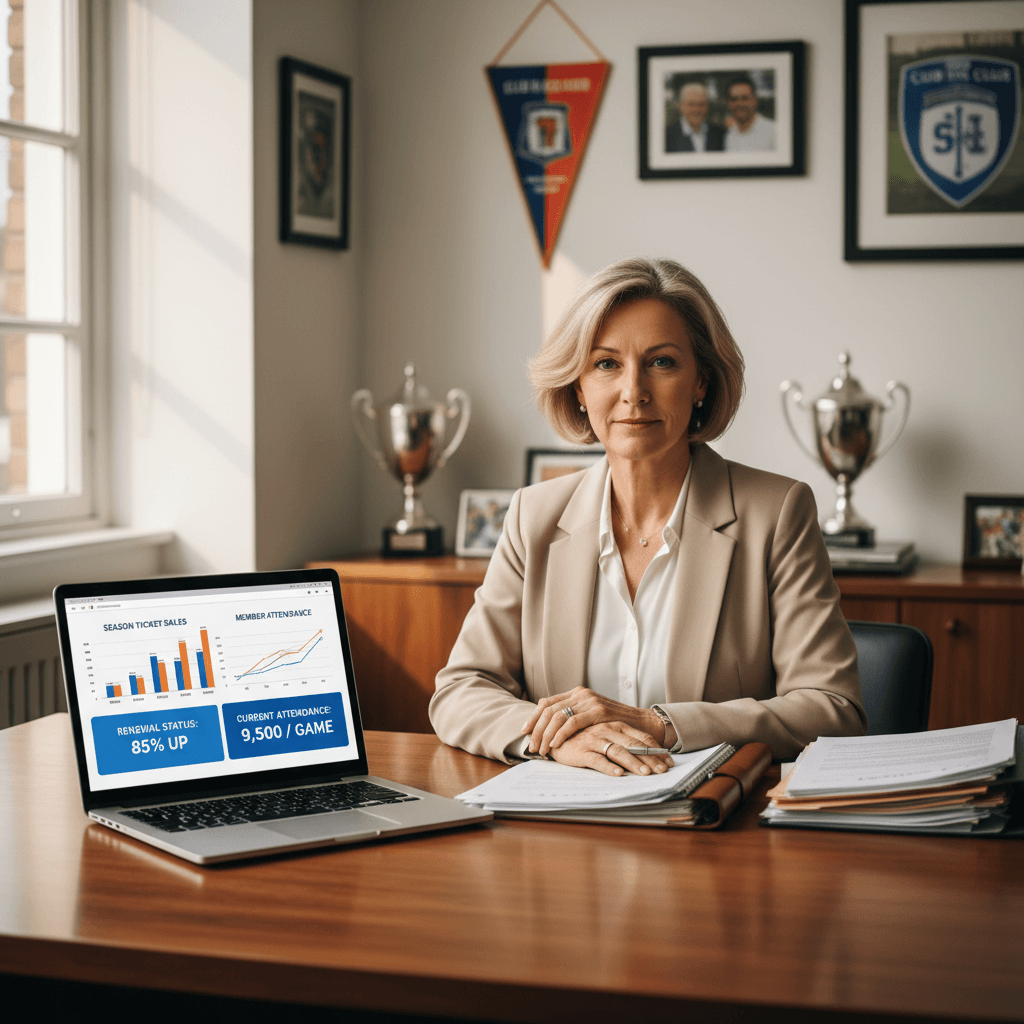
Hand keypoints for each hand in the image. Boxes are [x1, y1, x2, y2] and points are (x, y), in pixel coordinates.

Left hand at [522, 686, 671, 759]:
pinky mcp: (598, 711)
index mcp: (577, 693)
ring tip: (541, 750)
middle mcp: (581, 694)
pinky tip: (554, 745)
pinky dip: (560, 734)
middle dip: (536, 729)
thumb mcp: (591, 717)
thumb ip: (574, 716)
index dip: (533, 717)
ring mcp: (589, 701)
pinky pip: (572, 722)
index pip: (547, 703)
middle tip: (531, 746)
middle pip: (548, 709)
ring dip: (545, 734)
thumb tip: (550, 728)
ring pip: (557, 716)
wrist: (641, 724)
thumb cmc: (614, 725)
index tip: (525, 731)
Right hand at [548, 723, 673, 776]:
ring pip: (617, 751)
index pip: (641, 738)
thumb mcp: (605, 735)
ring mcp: (594, 739)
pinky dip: (608, 767)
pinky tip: (618, 774)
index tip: (669, 763)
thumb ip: (622, 741)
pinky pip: (596, 759)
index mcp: (615, 725)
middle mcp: (606, 730)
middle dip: (650, 759)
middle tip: (663, 771)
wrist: (554, 735)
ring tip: (645, 773)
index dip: (656, 750)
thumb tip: (647, 757)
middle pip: (633, 745)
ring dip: (633, 763)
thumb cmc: (583, 737)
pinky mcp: (581, 750)